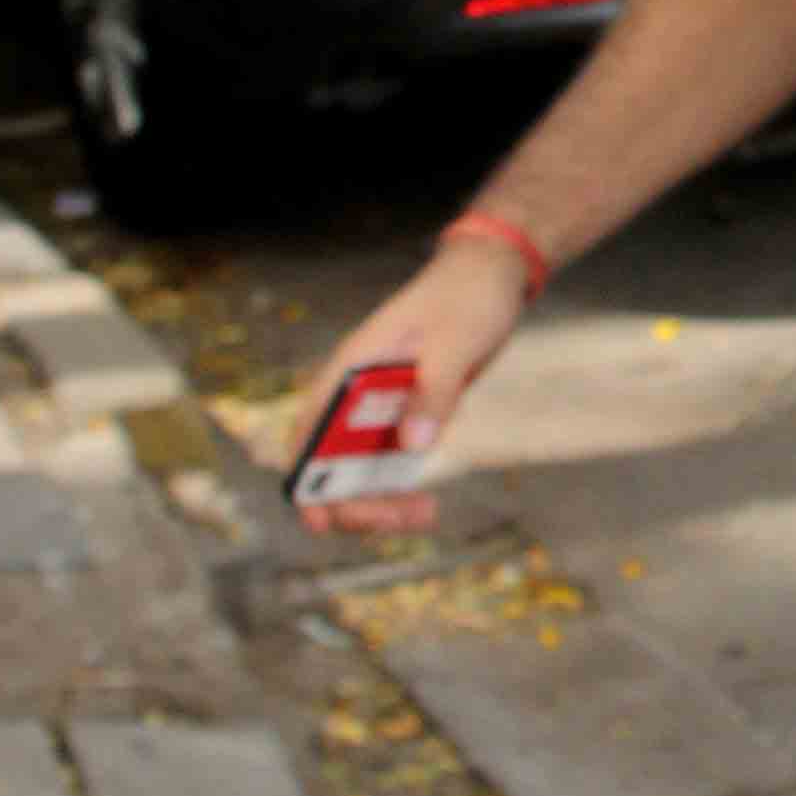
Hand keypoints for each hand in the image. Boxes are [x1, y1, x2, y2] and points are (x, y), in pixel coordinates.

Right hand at [286, 236, 531, 535]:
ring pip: (357, 469)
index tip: (322, 520)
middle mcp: (354, 392)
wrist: (491, 275)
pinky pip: (386, 463)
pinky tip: (427, 502)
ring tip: (426, 512)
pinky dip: (398, 488)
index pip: (308, 432)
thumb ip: (433, 392)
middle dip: (356, 502)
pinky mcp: (404, 412)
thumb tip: (412, 446)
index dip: (304, 478)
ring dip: (380, 501)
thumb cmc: (467, 298)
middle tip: (407, 517)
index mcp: (350, 369)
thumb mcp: (454, 343)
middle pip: (328, 463)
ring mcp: (377, 406)